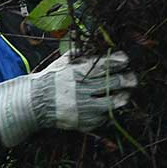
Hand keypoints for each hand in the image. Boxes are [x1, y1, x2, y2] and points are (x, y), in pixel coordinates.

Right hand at [0, 51, 135, 146]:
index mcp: (77, 73)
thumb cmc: (48, 81)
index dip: (118, 61)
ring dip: (122, 98)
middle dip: (127, 79)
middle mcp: (82, 90)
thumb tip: (85, 45)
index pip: (103, 65)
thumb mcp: (59, 64)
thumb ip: (74, 55)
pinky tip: (111, 109)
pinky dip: (108, 113)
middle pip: (112, 83)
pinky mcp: (82, 122)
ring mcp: (83, 107)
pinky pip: (102, 118)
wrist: (33, 104)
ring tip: (126, 96)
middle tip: (133, 78)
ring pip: (112, 103)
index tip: (126, 60)